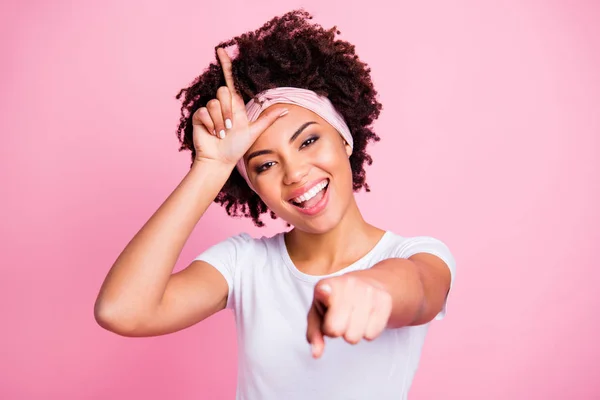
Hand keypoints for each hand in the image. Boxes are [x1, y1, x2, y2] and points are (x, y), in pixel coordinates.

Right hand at [192, 48, 287, 165]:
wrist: (220, 160)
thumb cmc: (236, 147)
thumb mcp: (254, 131)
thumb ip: (268, 119)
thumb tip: (286, 110)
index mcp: (235, 105)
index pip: (230, 81)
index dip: (226, 65)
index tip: (221, 50)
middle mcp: (222, 105)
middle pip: (224, 91)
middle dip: (228, 111)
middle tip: (229, 128)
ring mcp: (210, 110)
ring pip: (215, 103)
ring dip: (220, 121)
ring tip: (222, 134)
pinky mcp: (199, 116)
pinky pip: (205, 111)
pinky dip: (210, 124)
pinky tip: (212, 134)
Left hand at [306, 274, 392, 358]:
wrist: (366, 283)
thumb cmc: (335, 302)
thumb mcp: (317, 314)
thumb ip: (314, 333)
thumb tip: (316, 354)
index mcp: (326, 285)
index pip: (323, 298)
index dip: (324, 300)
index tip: (324, 292)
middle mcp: (348, 283)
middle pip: (337, 330)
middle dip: (337, 331)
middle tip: (340, 319)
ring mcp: (367, 290)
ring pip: (356, 335)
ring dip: (352, 332)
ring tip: (352, 318)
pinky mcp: (384, 299)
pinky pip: (372, 334)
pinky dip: (367, 331)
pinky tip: (365, 318)